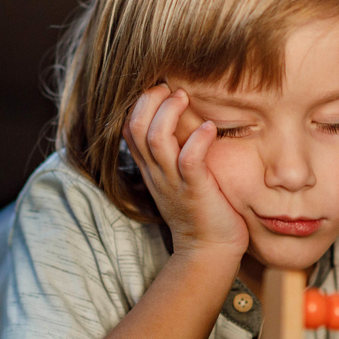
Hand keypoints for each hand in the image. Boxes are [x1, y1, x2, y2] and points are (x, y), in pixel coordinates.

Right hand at [122, 85, 248, 257]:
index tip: (160, 89)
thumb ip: (177, 152)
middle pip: (134, 127)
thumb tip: (189, 120)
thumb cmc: (202, 210)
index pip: (128, 128)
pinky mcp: (195, 190)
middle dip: (149, 100)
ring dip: (168, 113)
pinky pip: (188, 159)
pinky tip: (209, 129)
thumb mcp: (180, 177)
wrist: (210, 250)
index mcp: (150, 168)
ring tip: (184, 97)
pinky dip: (197, 139)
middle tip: (170, 87)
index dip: (139, 103)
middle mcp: (156, 172)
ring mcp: (173, 181)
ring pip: (155, 139)